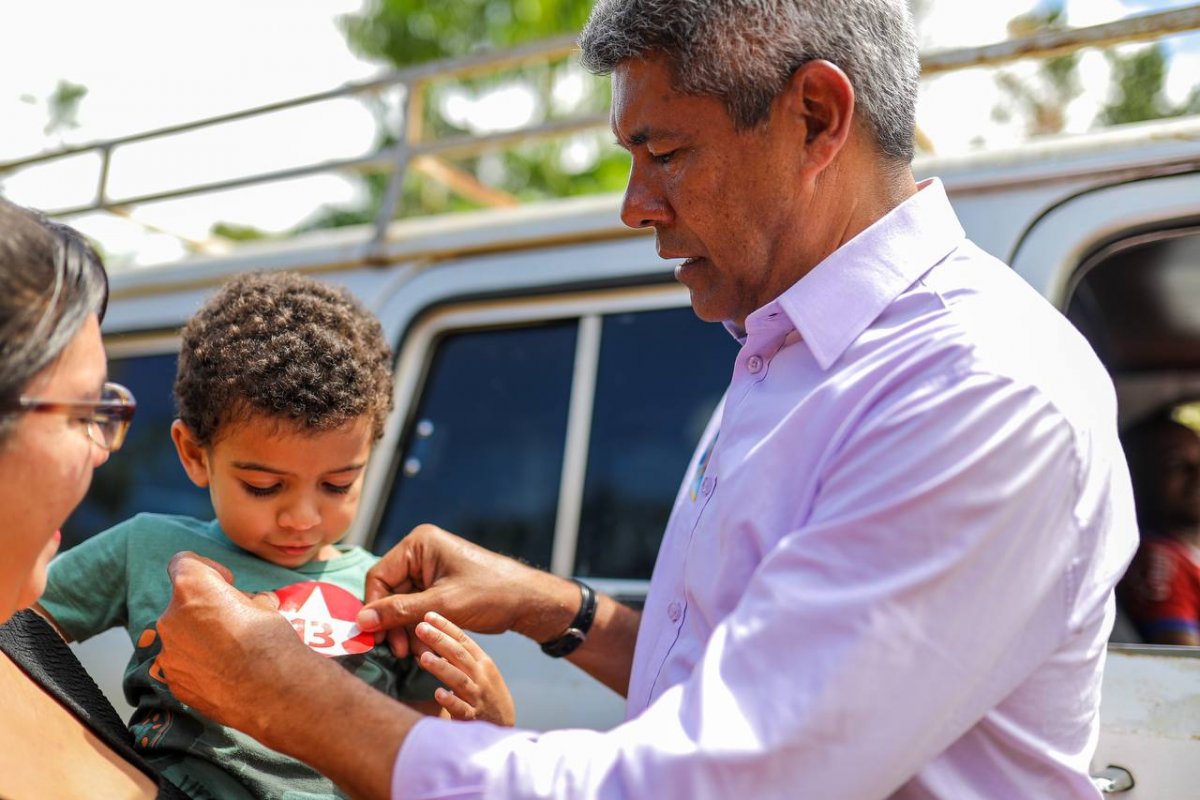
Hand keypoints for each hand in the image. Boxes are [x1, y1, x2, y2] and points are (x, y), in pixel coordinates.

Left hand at [156, 552, 319, 740]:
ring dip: (202, 638)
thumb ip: (241, 599)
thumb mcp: (264, 605)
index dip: (207, 568)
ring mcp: (168, 653)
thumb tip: (248, 603)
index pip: (183, 561)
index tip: (226, 582)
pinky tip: (226, 674)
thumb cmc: (270, 640)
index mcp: (192, 588)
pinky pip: (183, 664)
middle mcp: (171, 617)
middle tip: (235, 621)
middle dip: (205, 609)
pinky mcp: (173, 681)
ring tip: (232, 653)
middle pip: (182, 603)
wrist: (272, 690)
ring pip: (182, 636)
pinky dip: (200, 665)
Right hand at [357, 524, 575, 657]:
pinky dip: (419, 628)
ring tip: (416, 653)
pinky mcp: (439, 586)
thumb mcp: (442, 605)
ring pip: (403, 604)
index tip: (376, 637)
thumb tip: (361, 621)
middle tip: (400, 651)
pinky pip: (417, 608)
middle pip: (390, 592)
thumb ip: (400, 611)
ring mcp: (430, 569)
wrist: (526, 601)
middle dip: (394, 624)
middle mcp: (421, 552)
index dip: (375, 608)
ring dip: (406, 630)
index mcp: (419, 544)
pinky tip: (425, 648)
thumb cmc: (489, 594)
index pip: (379, 576)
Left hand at [415, 611, 514, 725]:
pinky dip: (450, 701)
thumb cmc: (485, 695)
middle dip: (439, 640)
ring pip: (459, 680)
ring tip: (424, 657)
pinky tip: (438, 694)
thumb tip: (428, 645)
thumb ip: (457, 659)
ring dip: (442, 667)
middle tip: (420, 628)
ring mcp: (478, 697)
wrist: (503, 726)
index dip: (446, 627)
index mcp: (482, 663)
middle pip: (459, 655)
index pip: (463, 641)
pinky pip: (461, 709)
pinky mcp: (473, 718)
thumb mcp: (478, 672)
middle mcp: (481, 677)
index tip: (429, 615)